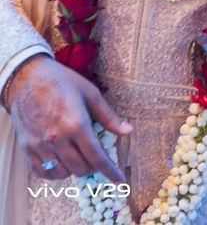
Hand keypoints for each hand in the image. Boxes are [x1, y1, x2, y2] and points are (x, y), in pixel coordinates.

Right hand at [6, 54, 130, 181]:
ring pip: (63, 173)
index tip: (119, 179)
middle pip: (81, 167)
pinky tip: (62, 161)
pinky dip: (55, 172)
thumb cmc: (62, 82)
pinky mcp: (27, 149)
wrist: (28, 79)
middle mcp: (57, 139)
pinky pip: (43, 173)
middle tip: (96, 155)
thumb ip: (108, 116)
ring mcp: (40, 146)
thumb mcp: (91, 93)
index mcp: (76, 124)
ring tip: (79, 155)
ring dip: (75, 169)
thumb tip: (128, 130)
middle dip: (93, 165)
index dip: (110, 170)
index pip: (96, 156)